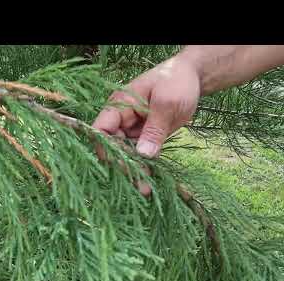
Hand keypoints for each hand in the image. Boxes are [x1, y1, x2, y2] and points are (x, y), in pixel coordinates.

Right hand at [92, 56, 200, 195]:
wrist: (193, 77)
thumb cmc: (176, 81)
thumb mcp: (166, 104)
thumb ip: (153, 130)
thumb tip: (143, 155)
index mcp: (120, 106)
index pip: (102, 129)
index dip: (104, 147)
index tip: (115, 165)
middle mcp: (122, 119)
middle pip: (114, 146)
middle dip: (123, 165)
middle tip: (138, 183)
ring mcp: (133, 129)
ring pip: (128, 154)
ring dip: (135, 171)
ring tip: (146, 189)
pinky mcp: (146, 137)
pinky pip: (141, 155)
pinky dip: (146, 167)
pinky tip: (152, 182)